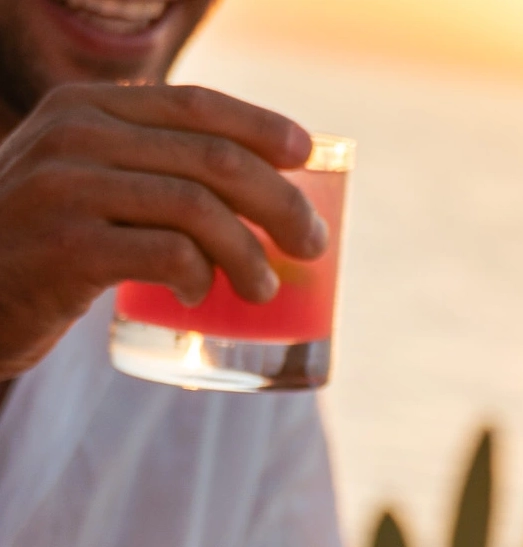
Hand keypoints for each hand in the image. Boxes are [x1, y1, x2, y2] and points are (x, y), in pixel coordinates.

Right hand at [0, 83, 325, 379]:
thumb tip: (265, 187)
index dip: (262, 125)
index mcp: (84, 108)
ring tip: (263, 288)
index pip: (196, 103)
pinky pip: (169, 254)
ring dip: (250, 253)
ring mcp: (65, 189)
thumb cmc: (39, 242)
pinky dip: (201, 276)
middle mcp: (73, 136)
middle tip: (311, 244)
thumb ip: (142, 163)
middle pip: (215, 159)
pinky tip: (201, 295)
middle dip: (281, 203)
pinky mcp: (66, 248)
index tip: (305, 154)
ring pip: (200, 208)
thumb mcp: (80, 179)